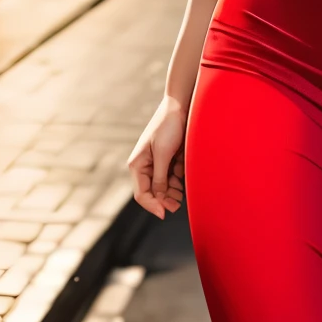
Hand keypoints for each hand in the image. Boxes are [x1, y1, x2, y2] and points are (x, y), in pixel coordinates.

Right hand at [128, 96, 186, 217]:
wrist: (180, 107)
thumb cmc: (168, 127)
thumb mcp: (163, 154)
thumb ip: (159, 178)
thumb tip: (158, 199)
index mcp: (137, 165)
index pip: (142, 194)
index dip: (153, 206)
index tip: (166, 213)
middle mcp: (145, 166)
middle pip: (153, 193)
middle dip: (165, 200)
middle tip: (178, 205)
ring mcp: (157, 163)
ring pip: (164, 187)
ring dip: (173, 192)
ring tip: (183, 193)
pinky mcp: (168, 160)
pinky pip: (172, 177)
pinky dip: (179, 180)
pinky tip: (184, 175)